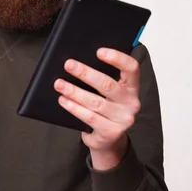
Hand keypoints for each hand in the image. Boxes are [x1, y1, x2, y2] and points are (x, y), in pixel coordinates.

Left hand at [54, 48, 139, 163]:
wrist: (109, 139)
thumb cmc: (105, 108)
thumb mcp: (108, 92)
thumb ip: (101, 77)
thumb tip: (79, 61)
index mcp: (132, 87)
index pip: (131, 68)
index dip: (117, 58)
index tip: (99, 51)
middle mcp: (131, 102)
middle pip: (108, 84)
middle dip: (85, 73)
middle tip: (69, 65)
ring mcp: (123, 119)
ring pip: (95, 101)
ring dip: (74, 91)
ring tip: (59, 84)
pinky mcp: (111, 132)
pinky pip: (89, 117)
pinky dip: (74, 107)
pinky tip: (63, 100)